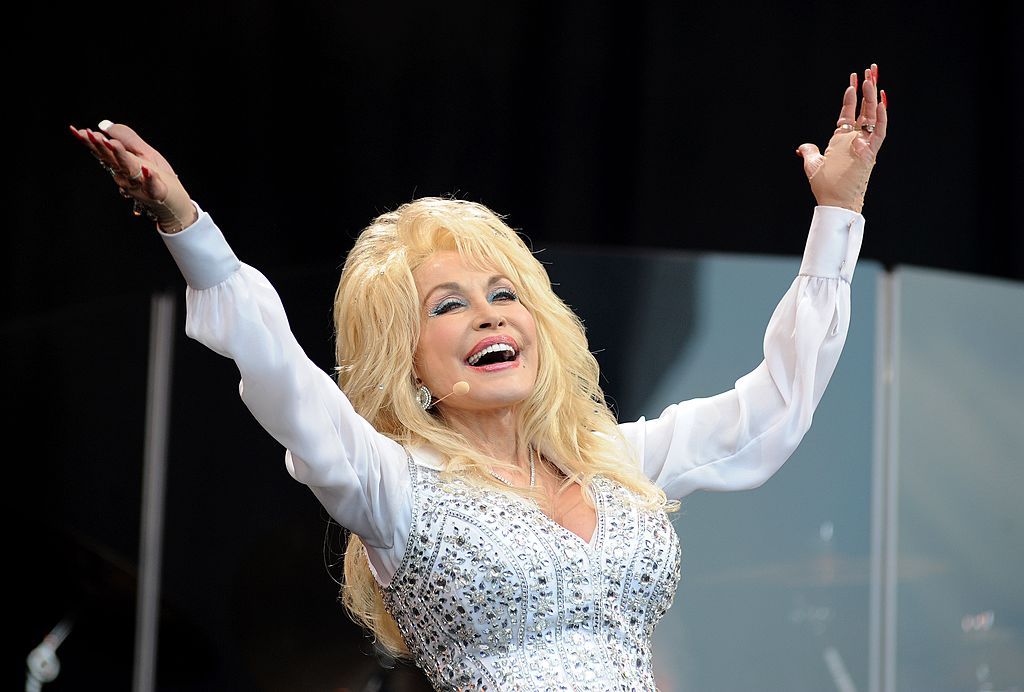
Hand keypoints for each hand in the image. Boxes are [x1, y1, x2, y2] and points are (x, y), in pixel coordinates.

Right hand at [69, 121, 197, 232]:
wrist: (175, 202)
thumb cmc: (158, 175)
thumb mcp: (142, 151)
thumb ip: (125, 137)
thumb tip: (103, 125)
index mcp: (122, 163)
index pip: (103, 151)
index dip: (89, 142)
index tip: (76, 130)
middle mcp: (127, 174)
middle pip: (111, 159)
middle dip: (101, 146)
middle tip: (89, 133)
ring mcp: (141, 184)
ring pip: (128, 169)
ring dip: (120, 156)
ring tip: (113, 144)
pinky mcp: (157, 192)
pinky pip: (153, 186)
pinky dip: (150, 179)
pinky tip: (147, 171)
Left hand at [796, 64, 887, 213]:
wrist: (834, 202)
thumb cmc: (826, 187)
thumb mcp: (813, 165)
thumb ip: (810, 152)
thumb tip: (802, 147)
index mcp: (843, 139)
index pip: (850, 112)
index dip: (851, 96)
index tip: (853, 80)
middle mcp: (856, 139)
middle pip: (865, 108)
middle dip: (867, 88)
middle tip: (871, 68)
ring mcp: (865, 144)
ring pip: (873, 115)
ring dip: (873, 96)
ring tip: (872, 77)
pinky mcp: (870, 152)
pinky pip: (879, 132)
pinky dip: (881, 117)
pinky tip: (881, 101)